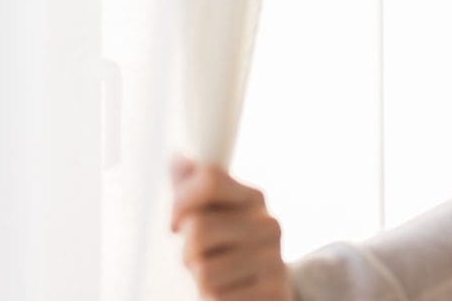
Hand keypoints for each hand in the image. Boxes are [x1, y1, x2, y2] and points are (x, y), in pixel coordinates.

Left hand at [169, 153, 292, 299]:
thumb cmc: (230, 250)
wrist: (268, 291)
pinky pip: (217, 296)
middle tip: (198, 259)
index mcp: (254, 198)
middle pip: (199, 228)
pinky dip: (213, 299)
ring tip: (214, 278)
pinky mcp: (273, 293)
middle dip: (187, 251)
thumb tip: (177, 158)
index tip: (176, 223)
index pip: (209, 180)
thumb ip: (193, 187)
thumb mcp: (215, 216)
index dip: (181, 202)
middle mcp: (269, 225)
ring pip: (204, 269)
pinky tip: (227, 294)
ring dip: (199, 279)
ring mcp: (275, 261)